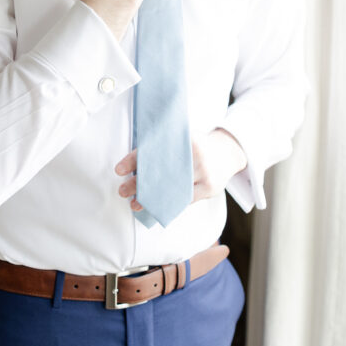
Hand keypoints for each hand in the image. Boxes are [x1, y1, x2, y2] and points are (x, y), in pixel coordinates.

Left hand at [115, 129, 246, 209]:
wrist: (227, 152)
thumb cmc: (197, 146)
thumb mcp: (182, 137)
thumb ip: (163, 146)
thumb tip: (133, 161)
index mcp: (184, 138)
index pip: (153, 150)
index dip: (134, 160)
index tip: (118, 169)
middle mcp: (194, 154)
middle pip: (160, 172)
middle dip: (138, 184)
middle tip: (121, 190)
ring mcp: (203, 171)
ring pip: (171, 189)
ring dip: (150, 199)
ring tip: (135, 204)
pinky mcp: (209, 187)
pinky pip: (186, 200)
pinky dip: (169, 204)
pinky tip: (156, 207)